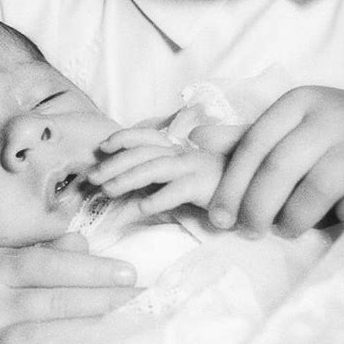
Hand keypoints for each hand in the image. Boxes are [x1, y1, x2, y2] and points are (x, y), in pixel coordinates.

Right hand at [0, 235, 137, 343]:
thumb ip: (43, 250)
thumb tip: (86, 246)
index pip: (51, 266)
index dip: (93, 269)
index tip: (128, 272)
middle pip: (56, 302)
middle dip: (103, 298)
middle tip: (137, 295)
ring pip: (52, 335)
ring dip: (93, 328)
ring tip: (126, 319)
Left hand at [88, 127, 227, 213]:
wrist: (251, 191)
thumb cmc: (211, 186)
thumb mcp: (180, 178)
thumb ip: (157, 180)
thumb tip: (128, 189)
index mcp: (174, 148)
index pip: (145, 136)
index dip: (122, 138)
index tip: (101, 147)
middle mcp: (181, 153)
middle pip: (142, 152)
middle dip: (114, 164)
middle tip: (91, 178)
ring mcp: (192, 167)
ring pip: (154, 168)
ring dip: (128, 179)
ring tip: (108, 191)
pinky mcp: (203, 186)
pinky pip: (177, 190)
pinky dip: (158, 198)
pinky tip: (142, 208)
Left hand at [208, 86, 343, 236]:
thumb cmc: (331, 133)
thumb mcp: (291, 125)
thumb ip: (248, 136)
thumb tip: (197, 138)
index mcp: (299, 103)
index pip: (253, 144)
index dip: (231, 184)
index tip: (218, 217)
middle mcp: (328, 117)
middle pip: (278, 168)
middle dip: (255, 206)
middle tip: (246, 231)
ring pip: (313, 190)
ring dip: (292, 219)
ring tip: (285, 229)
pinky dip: (332, 221)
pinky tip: (326, 224)